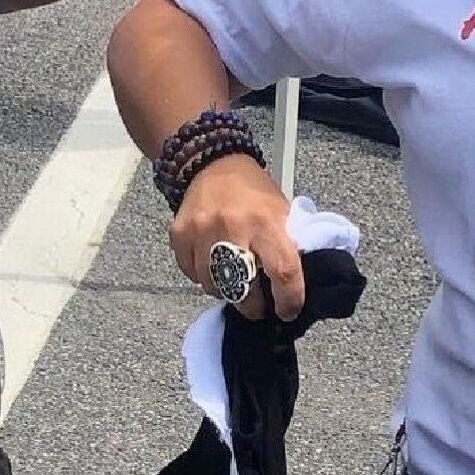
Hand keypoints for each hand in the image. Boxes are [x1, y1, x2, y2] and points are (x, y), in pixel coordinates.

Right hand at [170, 152, 305, 320]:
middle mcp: (233, 227)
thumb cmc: (254, 193)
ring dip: (226, 291)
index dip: (289, 299)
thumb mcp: (281, 211)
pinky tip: (213, 266)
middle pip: (243, 289)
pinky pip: (191, 274)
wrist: (213, 163)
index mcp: (267, 222)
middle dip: (253, 307)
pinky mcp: (180, 235)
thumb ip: (287, 244)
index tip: (288, 311)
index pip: (283, 271)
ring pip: (213, 286)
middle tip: (258, 307)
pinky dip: (204, 277)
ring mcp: (202, 232)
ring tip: (233, 281)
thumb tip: (294, 285)